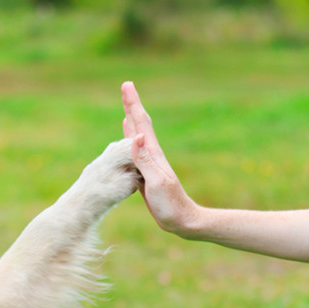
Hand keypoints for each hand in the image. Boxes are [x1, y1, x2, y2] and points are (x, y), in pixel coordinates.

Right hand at [121, 81, 199, 236]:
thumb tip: (136, 136)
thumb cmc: (171, 204)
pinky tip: (130, 138)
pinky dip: (131, 140)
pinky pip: (136, 151)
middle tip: (126, 87)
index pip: (141, 124)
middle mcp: (152, 154)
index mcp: (154, 154)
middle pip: (140, 124)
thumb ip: (145, 160)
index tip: (127, 86)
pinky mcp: (146, 173)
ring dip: (132, 120)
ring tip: (127, 108)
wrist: (182, 220)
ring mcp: (150, 163)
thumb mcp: (156, 182)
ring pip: (138, 136)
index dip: (133, 104)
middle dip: (132, 105)